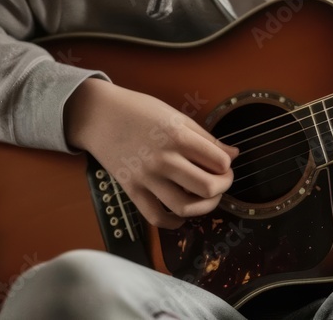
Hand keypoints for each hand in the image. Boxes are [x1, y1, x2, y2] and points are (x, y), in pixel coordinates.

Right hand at [64, 78, 238, 228]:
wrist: (99, 115)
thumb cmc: (141, 111)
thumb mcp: (177, 117)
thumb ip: (206, 138)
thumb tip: (233, 155)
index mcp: (178, 136)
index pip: (219, 162)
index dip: (227, 166)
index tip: (224, 164)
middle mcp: (164, 159)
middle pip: (207, 188)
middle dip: (222, 187)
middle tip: (221, 182)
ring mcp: (146, 178)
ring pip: (185, 207)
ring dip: (204, 207)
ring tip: (206, 198)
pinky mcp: (131, 190)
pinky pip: (156, 218)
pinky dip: (174, 222)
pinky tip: (181, 215)